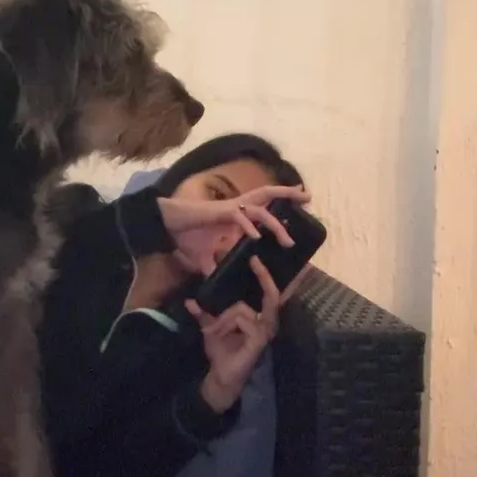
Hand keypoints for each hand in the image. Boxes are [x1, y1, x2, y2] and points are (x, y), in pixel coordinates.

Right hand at [158, 184, 310, 275]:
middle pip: (267, 196)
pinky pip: (238, 218)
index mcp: (237, 214)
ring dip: (274, 224)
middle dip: (287, 194)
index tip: (298, 204)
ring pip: (259, 210)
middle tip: (308, 196)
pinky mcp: (219, 213)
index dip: (280, 202)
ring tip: (287, 240)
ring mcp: (229, 209)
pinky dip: (247, 227)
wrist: (168, 224)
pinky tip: (255, 238)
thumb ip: (212, 265)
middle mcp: (237, 208)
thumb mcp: (203, 255)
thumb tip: (213, 281)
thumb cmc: (186, 234)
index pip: (263, 205)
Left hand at [185, 257, 311, 412]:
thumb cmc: (221, 350)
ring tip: (213, 331)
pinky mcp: (261, 338)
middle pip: (269, 293)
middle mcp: (268, 321)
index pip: (268, 291)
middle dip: (263, 275)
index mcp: (259, 315)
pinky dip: (225, 324)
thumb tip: (190, 300)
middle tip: (254, 260)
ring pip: (240, 308)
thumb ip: (204, 313)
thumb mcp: (210, 327)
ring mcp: (266, 329)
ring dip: (223, 319)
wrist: (220, 374)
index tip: (256, 257)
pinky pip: (241, 319)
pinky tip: (218, 334)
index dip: (265, 275)